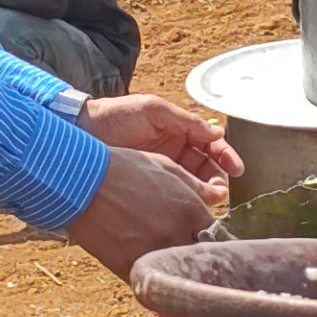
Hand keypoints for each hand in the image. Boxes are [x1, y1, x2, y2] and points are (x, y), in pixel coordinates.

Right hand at [61, 144, 221, 275]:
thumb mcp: (166, 168)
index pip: (216, 236)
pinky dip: (151, 277)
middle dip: (194, 255)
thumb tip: (217, 198)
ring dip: (174, 269)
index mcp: (191, 210)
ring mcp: (155, 254)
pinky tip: (144, 267)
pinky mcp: (131, 268)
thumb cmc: (122, 169)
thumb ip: (195, 188)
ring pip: (177, 273)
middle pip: (198, 257)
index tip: (201, 239)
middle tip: (185, 253)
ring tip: (163, 260)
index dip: (208, 238)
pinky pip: (151, 282)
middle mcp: (178, 234)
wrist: (80, 182)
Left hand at [80, 93, 245, 190]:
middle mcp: (174, 152)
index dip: (226, 157)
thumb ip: (186, 121)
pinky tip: (188, 207)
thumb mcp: (153, 110)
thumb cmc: (116, 115)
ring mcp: (162, 170)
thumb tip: (217, 133)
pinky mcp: (148, 186)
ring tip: (209, 201)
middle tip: (221, 192)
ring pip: (192, 185)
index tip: (236, 170)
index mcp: (179, 132)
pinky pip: (172, 194)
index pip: (211, 146)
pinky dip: (184, 201)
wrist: (81, 132)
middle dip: (218, 180)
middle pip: (207, 169)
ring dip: (204, 193)